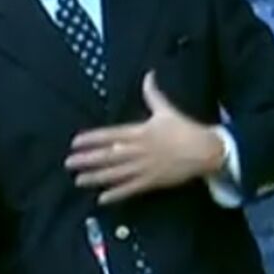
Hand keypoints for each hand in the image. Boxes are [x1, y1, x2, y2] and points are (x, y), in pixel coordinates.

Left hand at [66, 71, 224, 203]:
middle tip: (69, 163)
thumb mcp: (167, 110)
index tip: (75, 142)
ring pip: (116, 173)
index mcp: (140, 132)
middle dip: (88, 159)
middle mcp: (139, 150)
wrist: (205, 150)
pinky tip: (102, 199)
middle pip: (109, 156)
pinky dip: (117, 194)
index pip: (110, 135)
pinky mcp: (153, 181)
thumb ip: (153, 94)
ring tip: (79, 180)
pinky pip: (131, 189)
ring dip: (97, 177)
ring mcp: (145, 167)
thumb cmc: (185, 129)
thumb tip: (148, 74)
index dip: (92, 139)